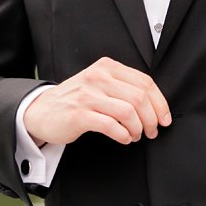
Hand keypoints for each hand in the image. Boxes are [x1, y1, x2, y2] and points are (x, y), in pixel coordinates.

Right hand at [23, 57, 170, 146]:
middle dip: (152, 118)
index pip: (145, 82)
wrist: (41, 110)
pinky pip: (111, 125)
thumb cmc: (76, 99)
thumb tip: (156, 105)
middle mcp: (98, 77)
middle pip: (140, 98)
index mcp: (107, 67)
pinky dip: (123, 135)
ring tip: (136, 135)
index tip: (165, 118)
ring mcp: (87, 95)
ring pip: (128, 112)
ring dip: (138, 128)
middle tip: (153, 131)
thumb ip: (124, 87)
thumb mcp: (99, 83)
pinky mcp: (79, 114)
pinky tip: (124, 138)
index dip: (160, 103)